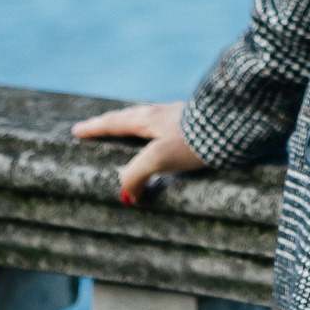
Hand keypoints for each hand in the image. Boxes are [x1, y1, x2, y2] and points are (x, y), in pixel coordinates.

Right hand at [70, 102, 206, 204]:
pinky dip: (154, 139)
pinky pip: (165, 132)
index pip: (113, 123)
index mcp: (147, 118)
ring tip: (127, 138)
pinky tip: (163, 144)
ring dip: (133, 131)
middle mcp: (161, 114)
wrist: (233, 127)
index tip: (77, 130)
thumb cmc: (193, 140)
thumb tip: (127, 194)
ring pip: (148, 124)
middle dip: (111, 126)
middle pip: (129, 119)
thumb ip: (135, 175)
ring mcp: (178, 118)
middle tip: (97, 129)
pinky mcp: (194, 128)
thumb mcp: (157, 158)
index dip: (94, 128)